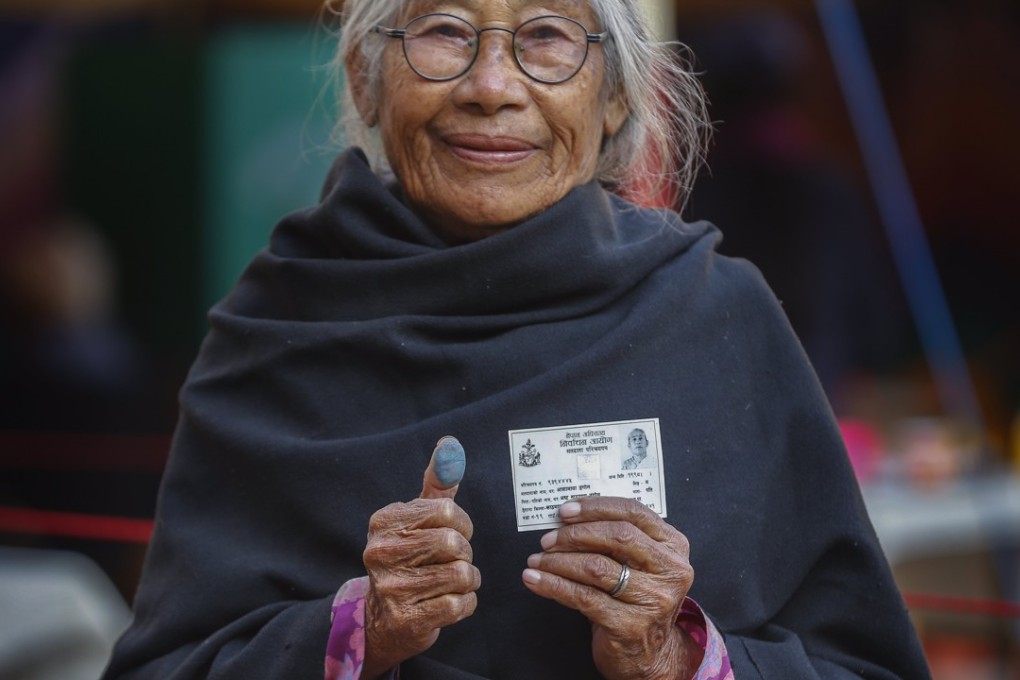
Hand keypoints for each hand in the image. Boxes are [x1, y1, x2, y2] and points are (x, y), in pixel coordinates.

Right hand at [361, 437, 478, 678]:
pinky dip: (465, 604)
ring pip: (462, 574)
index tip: (454, 533)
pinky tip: (446, 602)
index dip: (462, 524)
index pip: (447, 510)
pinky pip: (460, 603)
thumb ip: (437, 483)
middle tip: (450, 561)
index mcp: (384, 522)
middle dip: (464, 554)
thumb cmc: (409, 559)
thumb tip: (450, 444)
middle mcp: (381, 551)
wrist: (383, 620)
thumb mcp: (418, 519)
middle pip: (455, 543)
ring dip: (467, 581)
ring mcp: (392, 587)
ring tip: (449, 582)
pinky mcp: (408, 618)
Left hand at [521, 497, 701, 679]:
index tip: (566, 510)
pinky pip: (583, 597)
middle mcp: (670, 570)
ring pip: (596, 567)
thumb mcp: (639, 564)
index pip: (634, 512)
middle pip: (617, 537)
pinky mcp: (630, 625)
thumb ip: (616, 539)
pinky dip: (553, 585)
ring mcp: (653, 599)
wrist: (649, 655)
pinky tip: (536, 579)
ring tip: (538, 560)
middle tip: (548, 539)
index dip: (595, 508)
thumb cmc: (636, 600)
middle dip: (575, 534)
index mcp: (674, 546)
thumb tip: (568, 519)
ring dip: (558, 561)